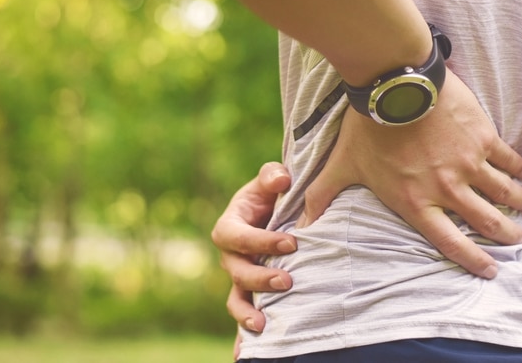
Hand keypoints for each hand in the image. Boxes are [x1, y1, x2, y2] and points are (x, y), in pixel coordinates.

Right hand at [211, 162, 296, 348]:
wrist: (276, 213)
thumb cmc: (272, 195)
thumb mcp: (270, 180)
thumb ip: (273, 176)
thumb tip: (281, 179)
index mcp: (229, 227)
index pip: (237, 236)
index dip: (261, 241)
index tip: (291, 243)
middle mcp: (230, 257)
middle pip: (236, 272)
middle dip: (260, 279)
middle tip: (287, 281)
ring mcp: (239, 278)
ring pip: (236, 299)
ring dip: (247, 313)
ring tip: (264, 325)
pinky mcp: (250, 294)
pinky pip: (243, 317)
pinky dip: (243, 337)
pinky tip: (244, 355)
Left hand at [297, 68, 521, 278]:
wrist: (395, 85)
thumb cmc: (367, 128)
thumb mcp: (342, 165)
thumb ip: (323, 196)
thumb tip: (299, 225)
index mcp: (417, 202)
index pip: (451, 242)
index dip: (474, 260)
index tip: (492, 269)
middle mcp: (448, 189)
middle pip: (487, 222)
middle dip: (508, 235)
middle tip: (520, 239)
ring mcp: (469, 164)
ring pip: (504, 192)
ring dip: (517, 202)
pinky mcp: (482, 138)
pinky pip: (508, 160)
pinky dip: (518, 169)